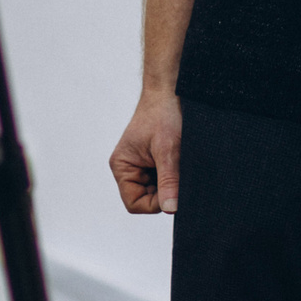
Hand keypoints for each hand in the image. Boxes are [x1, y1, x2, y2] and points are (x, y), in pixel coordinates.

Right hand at [110, 90, 180, 214]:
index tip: (173, 192)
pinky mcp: (152, 161)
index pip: (134, 203)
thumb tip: (170, 209)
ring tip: (177, 161)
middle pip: (146, 198)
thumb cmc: (163, 114)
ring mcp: (140, 165)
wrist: (170, 91)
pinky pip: (162, 178)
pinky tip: (178, 159)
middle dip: (164, 190)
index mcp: (122, 166)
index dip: (155, 203)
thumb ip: (168, 181)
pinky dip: (172, 174)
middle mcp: (128, 168)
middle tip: (177, 172)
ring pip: (156, 189)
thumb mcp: (168, 150)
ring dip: (170, 181)